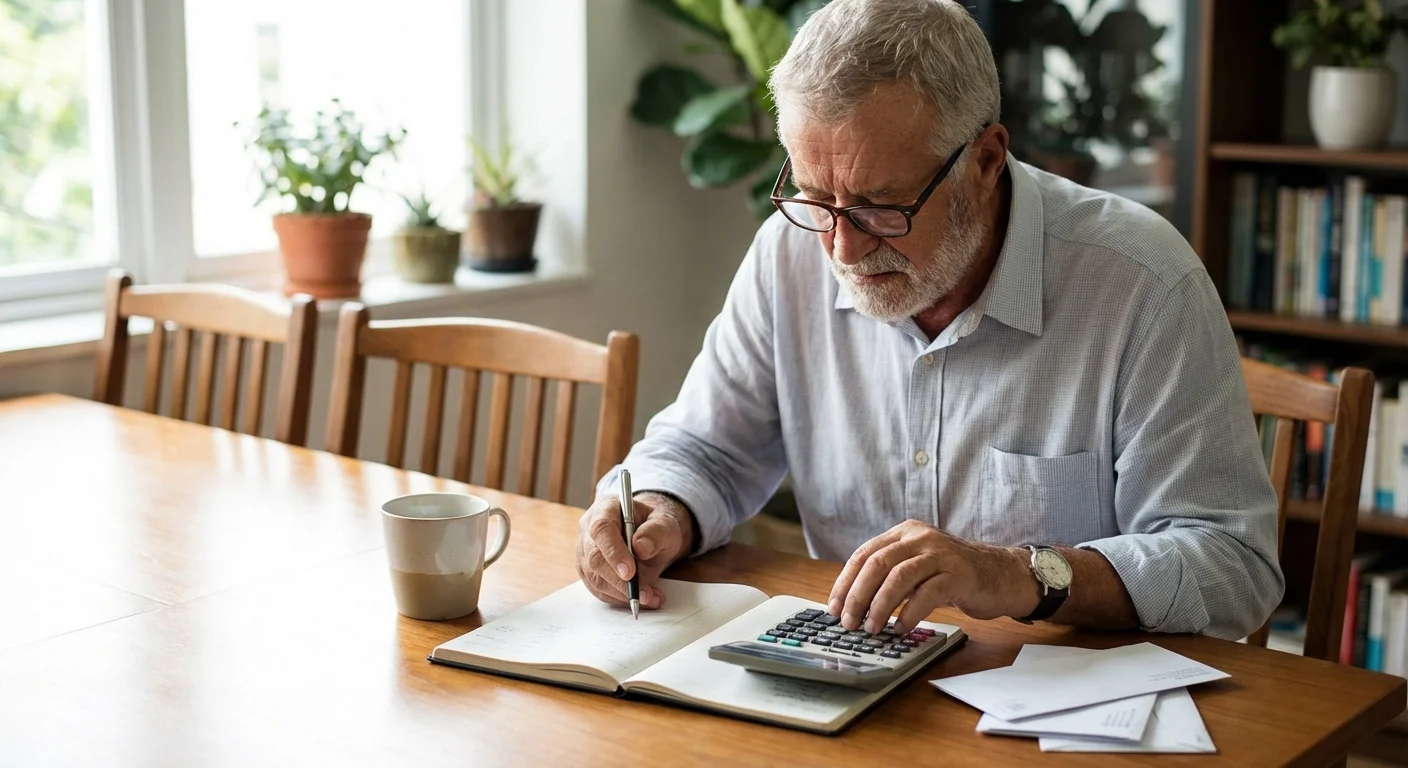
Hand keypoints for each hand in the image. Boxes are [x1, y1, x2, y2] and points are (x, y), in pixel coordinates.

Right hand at [575, 491, 695, 609]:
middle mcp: (589, 529)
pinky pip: (599, 590)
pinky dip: (620, 598)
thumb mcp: (665, 523)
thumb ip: (656, 532)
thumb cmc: (654, 526)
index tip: (630, 572)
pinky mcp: (588, 572)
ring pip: (595, 579)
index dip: (613, 552)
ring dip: (622, 593)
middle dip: (620, 581)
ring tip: (650, 597)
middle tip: (645, 593)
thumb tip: (641, 548)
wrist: (650, 536)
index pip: (601, 529)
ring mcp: (584, 552)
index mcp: (606, 509)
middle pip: (594, 558)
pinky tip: (641, 598)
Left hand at [828, 520, 1034, 633]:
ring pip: (899, 576)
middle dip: (857, 595)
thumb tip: (853, 605)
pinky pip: (927, 593)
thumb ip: (890, 576)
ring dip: (880, 605)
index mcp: (904, 533)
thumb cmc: (954, 576)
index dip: (845, 583)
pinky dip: (910, 613)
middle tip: (849, 622)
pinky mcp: (959, 573)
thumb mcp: (918, 568)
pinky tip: (901, 628)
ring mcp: (940, 553)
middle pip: (877, 563)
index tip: (834, 608)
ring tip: (872, 628)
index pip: (864, 555)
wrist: (1002, 575)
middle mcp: (920, 537)